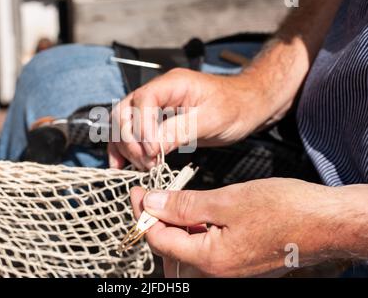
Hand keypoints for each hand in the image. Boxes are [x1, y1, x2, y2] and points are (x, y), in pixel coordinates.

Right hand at [108, 68, 269, 169]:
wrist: (246, 105)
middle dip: (131, 140)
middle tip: (148, 163)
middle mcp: (157, 92)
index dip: (143, 127)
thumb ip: (182, 130)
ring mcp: (154, 107)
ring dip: (126, 147)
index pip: (143, 100)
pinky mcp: (155, 122)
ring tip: (143, 167)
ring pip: (123, 124)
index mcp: (172, 84)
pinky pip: (131, 133)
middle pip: (125, 112)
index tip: (154, 152)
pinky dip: (123, 149)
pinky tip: (121, 166)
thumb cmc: (235, 107)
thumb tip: (154, 147)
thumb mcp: (213, 119)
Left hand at [130, 178, 341, 276]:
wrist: (327, 223)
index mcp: (210, 260)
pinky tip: (198, 214)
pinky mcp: (239, 264)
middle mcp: (217, 273)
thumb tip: (152, 203)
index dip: (143, 214)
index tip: (138, 192)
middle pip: (169, 252)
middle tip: (154, 197)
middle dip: (156, 224)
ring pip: (186, 253)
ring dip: (175, 228)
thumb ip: (185, 205)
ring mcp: (229, 271)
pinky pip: (205, 252)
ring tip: (175, 202)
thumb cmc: (285, 210)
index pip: (159, 239)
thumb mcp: (228, 200)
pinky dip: (195, 233)